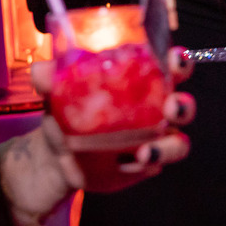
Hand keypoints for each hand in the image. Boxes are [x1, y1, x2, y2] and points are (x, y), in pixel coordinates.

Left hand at [0, 48, 194, 224]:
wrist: (53, 158)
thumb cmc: (64, 114)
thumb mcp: (56, 92)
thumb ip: (51, 78)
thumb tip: (42, 70)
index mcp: (139, 80)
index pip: (168, 66)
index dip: (178, 61)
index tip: (175, 59)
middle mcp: (152, 108)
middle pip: (183, 103)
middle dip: (184, 104)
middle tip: (171, 106)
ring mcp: (152, 139)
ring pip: (178, 141)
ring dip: (170, 145)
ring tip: (146, 151)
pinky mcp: (145, 165)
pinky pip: (157, 166)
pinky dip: (147, 165)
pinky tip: (129, 163)